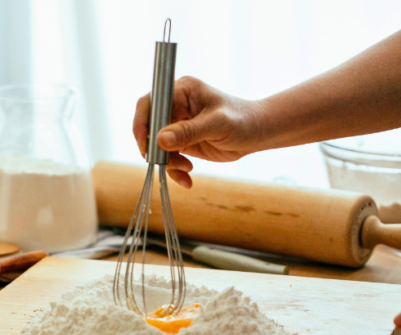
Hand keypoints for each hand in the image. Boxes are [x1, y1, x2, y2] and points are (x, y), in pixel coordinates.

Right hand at [132, 76, 263, 187]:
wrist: (259, 133)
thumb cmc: (243, 120)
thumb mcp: (217, 125)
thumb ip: (188, 131)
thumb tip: (160, 139)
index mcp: (182, 91)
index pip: (151, 103)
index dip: (142, 123)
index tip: (145, 145)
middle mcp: (176, 106)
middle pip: (150, 127)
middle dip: (155, 148)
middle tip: (164, 162)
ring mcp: (177, 125)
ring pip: (158, 146)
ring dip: (167, 162)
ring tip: (186, 170)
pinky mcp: (182, 141)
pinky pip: (169, 157)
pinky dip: (175, 170)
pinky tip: (188, 178)